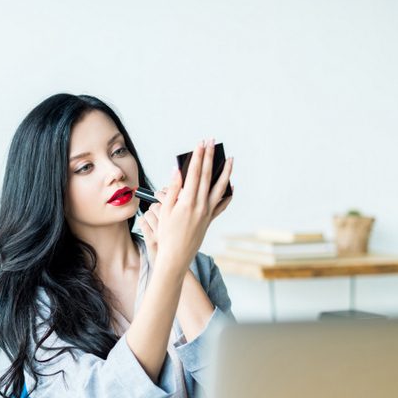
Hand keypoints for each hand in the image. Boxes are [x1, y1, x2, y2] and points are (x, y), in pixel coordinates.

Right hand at [139, 138, 232, 270]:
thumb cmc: (167, 234)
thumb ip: (173, 189)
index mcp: (187, 202)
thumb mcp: (165, 210)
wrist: (176, 255)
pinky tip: (231, 185)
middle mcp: (200, 205)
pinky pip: (222, 204)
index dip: (198, 157)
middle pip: (207, 176)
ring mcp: (208, 212)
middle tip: (212, 142)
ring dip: (226, 172)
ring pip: (220, 188)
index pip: (194, 173)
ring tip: (230, 159)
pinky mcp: (210, 219)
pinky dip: (228, 193)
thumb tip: (177, 171)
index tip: (200, 144)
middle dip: (210, 157)